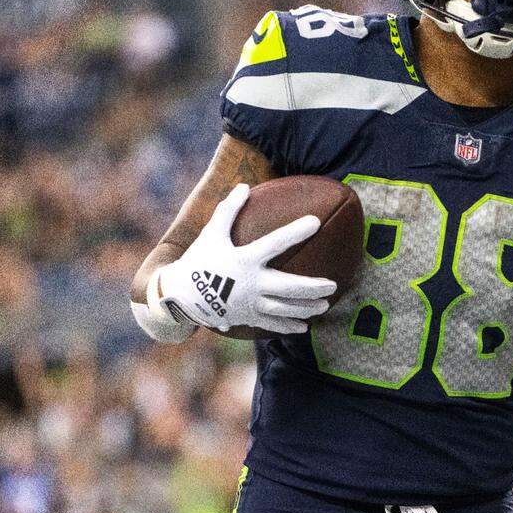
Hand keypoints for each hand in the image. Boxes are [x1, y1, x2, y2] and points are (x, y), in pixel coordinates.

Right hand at [157, 184, 336, 334]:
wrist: (180, 295)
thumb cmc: (199, 260)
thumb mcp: (211, 233)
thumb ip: (228, 210)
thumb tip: (243, 185)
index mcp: (245, 260)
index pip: (275, 242)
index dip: (295, 231)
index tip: (316, 222)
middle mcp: (250, 283)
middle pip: (288, 287)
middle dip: (312, 287)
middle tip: (333, 285)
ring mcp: (249, 303)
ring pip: (284, 309)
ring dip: (306, 308)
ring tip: (325, 305)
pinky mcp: (246, 317)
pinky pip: (271, 324)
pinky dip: (288, 326)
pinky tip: (303, 327)